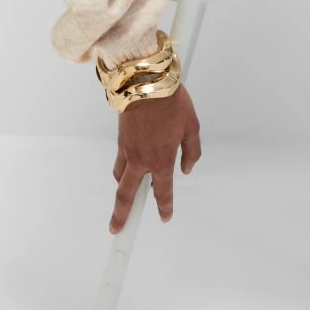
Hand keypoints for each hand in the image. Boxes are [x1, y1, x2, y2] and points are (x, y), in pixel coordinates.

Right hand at [110, 82, 200, 232]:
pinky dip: (123, 169)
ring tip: (124, 200)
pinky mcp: (120, 138)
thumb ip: (191, 152)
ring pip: (120, 177)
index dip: (164, 207)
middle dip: (121, 215)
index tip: (164, 217)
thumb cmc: (171, 102)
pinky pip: (119, 160)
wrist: (145, 81)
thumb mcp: (192, 127)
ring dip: (122, 190)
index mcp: (161, 160)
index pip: (162, 192)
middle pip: (126, 195)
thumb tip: (186, 169)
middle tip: (116, 229)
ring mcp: (127, 149)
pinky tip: (128, 168)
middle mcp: (141, 159)